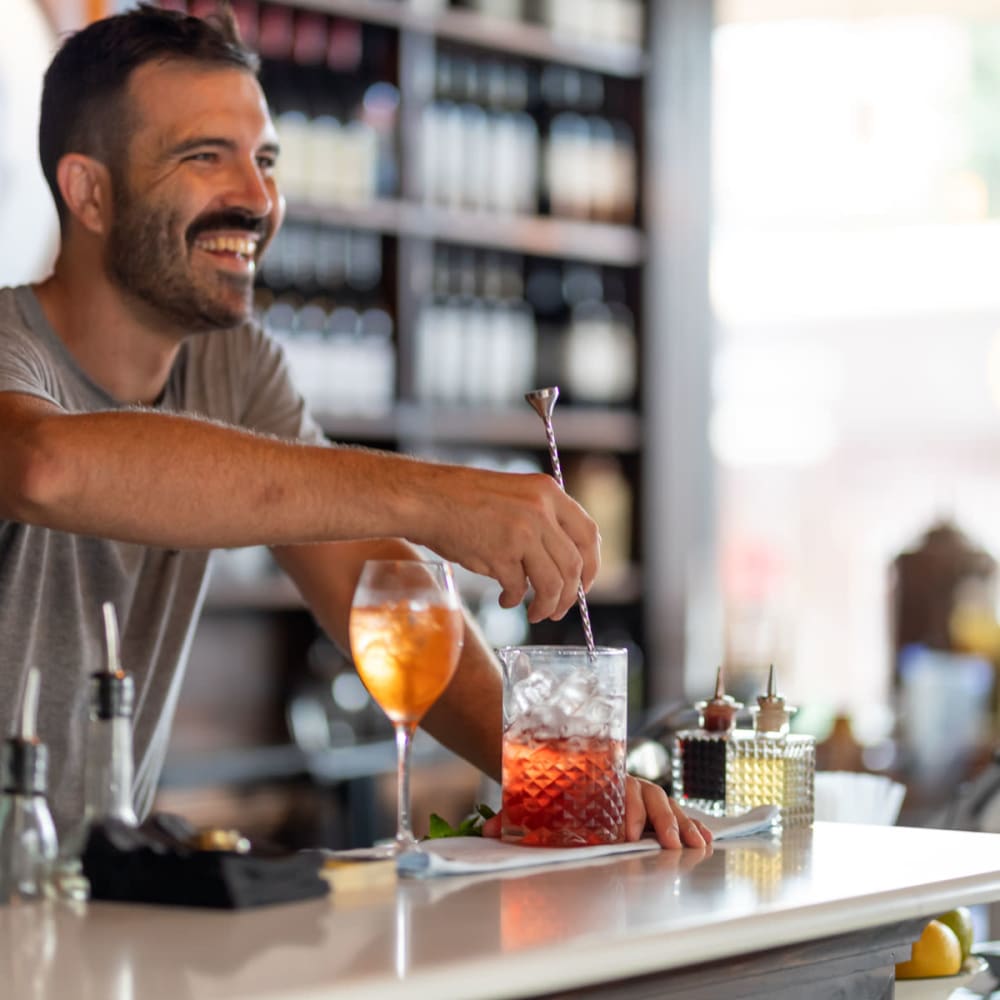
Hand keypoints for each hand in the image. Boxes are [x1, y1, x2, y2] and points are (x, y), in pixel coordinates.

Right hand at [415, 467, 600, 622]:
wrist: (426, 499)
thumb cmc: (464, 499)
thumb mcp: (515, 495)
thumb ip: (542, 520)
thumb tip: (563, 563)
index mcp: (548, 492)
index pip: (588, 534)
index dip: (592, 565)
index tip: (584, 584)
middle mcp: (541, 510)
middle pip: (574, 565)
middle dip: (570, 595)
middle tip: (558, 609)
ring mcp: (523, 532)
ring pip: (552, 583)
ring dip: (546, 605)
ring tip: (535, 612)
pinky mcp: (500, 553)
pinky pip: (519, 588)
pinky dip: (514, 600)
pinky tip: (504, 599)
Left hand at [479, 777, 712, 849]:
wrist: (562, 770)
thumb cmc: (553, 792)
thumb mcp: (535, 804)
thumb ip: (515, 818)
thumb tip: (487, 834)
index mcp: (599, 783)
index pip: (617, 794)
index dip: (625, 813)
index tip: (627, 833)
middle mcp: (624, 787)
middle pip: (648, 798)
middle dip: (660, 822)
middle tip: (665, 844)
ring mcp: (641, 797)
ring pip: (667, 805)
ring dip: (682, 824)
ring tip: (696, 844)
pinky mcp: (653, 810)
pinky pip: (676, 814)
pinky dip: (692, 824)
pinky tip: (705, 839)